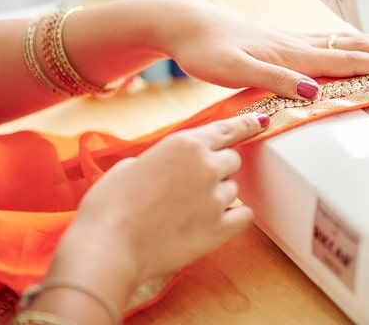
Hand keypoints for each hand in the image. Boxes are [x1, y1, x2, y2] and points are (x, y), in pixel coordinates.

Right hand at [43, 112, 266, 313]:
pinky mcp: (219, 230)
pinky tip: (212, 222)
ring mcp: (216, 198)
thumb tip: (167, 168)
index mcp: (185, 144)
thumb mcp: (131, 165)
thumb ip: (161, 159)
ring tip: (187, 211)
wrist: (108, 246)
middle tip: (192, 185)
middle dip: (218, 168)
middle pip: (233, 160)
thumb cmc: (110, 207)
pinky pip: (244, 216)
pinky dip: (233, 217)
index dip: (246, 124)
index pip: (228, 129)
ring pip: (234, 189)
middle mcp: (206, 166)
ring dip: (219, 195)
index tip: (259, 122)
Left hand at [162, 0, 368, 99]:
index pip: (346, 63)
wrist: (184, 23)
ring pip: (342, 43)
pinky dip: (348, 43)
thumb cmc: (204, 48)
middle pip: (353, 50)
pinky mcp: (280, 41)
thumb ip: (274, 80)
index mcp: (291, 55)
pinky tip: (350, 44)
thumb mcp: (233, 70)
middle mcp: (296, 45)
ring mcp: (290, 41)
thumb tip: (314, 90)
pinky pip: (325, 42)